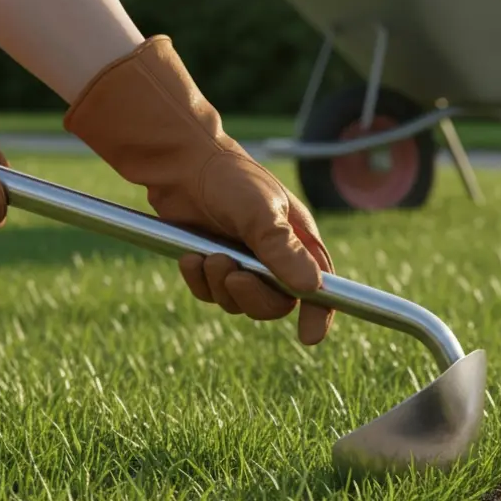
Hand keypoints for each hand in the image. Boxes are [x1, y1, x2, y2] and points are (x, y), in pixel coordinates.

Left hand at [63, 36, 333, 343]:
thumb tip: (312, 288)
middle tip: (232, 274)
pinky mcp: (215, 264)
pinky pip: (210, 294)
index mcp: (299, 242)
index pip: (320, 287)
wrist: (180, 164)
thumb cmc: (230, 179)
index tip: (309, 336)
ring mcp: (245, 262)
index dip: (318, 313)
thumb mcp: (260, 212)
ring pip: (239, 303)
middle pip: (276, 304)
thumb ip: (283, 250)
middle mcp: (276, 256)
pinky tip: (190, 257)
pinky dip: (199, 280)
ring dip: (220, 285)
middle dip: (252, 296)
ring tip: (207, 255)